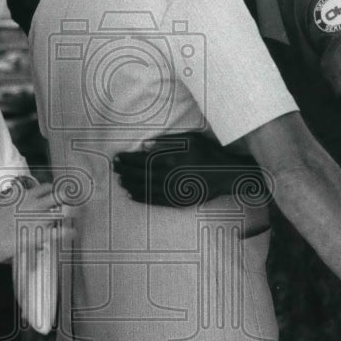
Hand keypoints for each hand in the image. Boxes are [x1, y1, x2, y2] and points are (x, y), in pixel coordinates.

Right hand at [0, 181, 73, 264]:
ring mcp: (38, 220)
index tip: (61, 193)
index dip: (55, 190)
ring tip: (78, 216)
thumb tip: (19, 190)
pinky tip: (74, 233)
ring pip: (63, 212)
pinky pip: (61, 233)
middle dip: (68, 197)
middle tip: (74, 202)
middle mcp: (34, 205)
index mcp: (25, 197)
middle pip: (59, 195)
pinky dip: (69, 232)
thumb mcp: (3, 205)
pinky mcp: (39, 235)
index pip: (46, 187)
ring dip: (72, 213)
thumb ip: (14, 198)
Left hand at [113, 132, 257, 205]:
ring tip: (120, 181)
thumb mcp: (190, 140)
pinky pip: (154, 201)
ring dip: (130, 185)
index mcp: (170, 159)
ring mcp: (172, 190)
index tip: (118, 157)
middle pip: (140, 175)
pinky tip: (132, 196)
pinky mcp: (177, 200)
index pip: (142, 160)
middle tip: (115, 168)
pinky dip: (141, 198)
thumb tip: (146, 145)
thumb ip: (167, 142)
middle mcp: (168, 176)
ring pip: (144, 189)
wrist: (225, 175)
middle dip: (125, 171)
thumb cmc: (208, 153)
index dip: (128, 159)